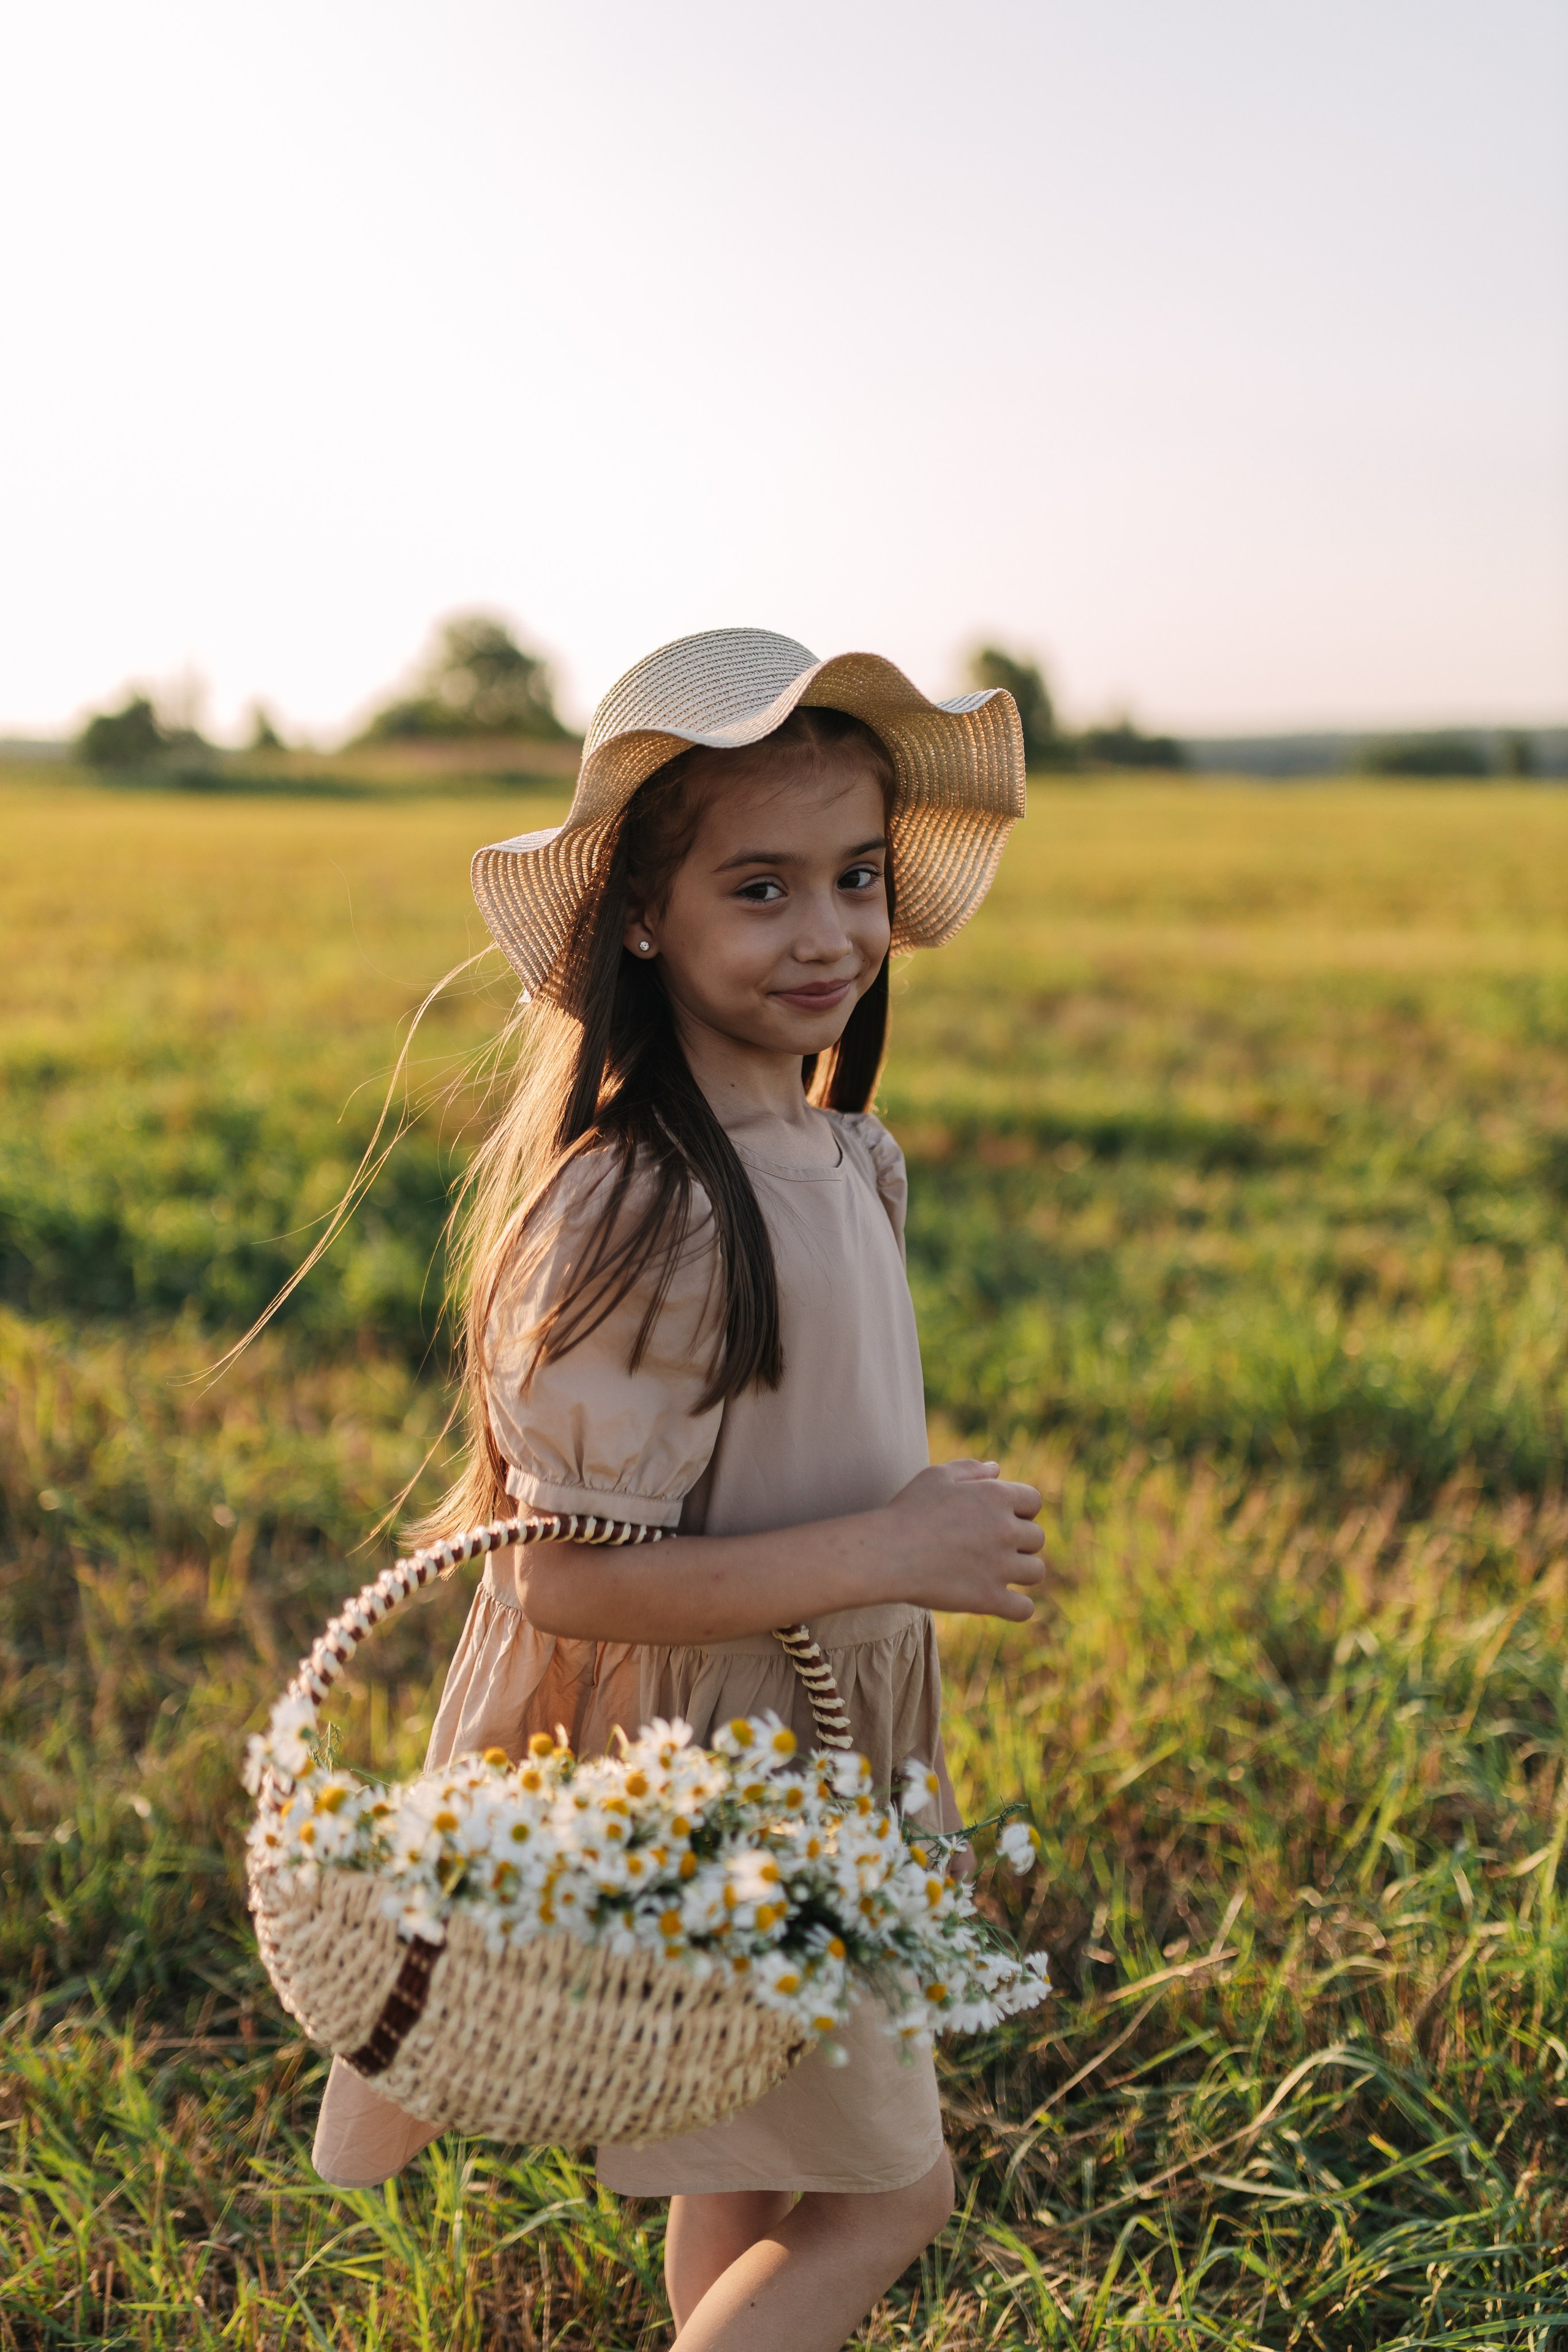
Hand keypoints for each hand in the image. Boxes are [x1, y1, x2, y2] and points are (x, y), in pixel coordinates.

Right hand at [879, 1458, 1044, 1621]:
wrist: (886, 1552)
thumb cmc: (908, 1511)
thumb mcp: (936, 1476)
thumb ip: (970, 1468)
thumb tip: (997, 1469)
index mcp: (997, 1496)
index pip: (1034, 1501)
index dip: (1019, 1510)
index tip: (998, 1520)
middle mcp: (1006, 1529)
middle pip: (1037, 1538)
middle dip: (1018, 1542)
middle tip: (988, 1548)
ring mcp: (1000, 1566)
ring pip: (1035, 1572)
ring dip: (1020, 1572)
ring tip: (994, 1573)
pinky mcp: (990, 1598)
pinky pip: (1024, 1609)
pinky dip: (1017, 1607)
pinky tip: (1000, 1602)